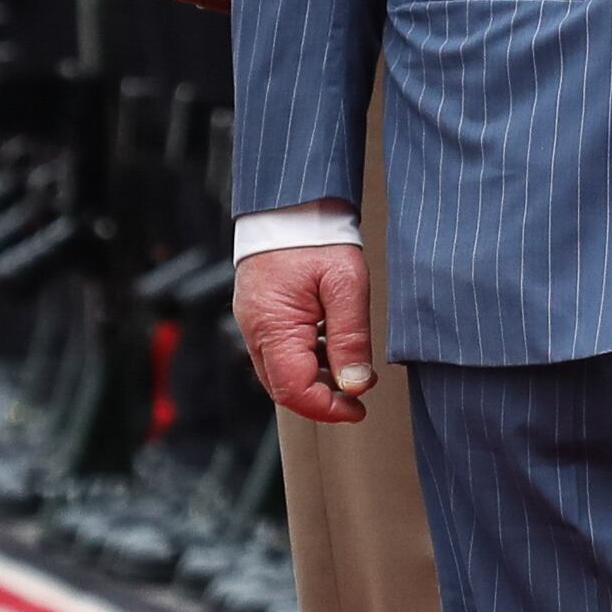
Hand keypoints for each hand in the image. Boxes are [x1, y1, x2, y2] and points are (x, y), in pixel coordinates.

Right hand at [236, 242, 375, 422]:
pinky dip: (306, 359)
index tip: (358, 408)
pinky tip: (331, 345)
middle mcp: (255, 330)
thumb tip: (356, 385)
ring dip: (316, 378)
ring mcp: (253, 322)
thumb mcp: (346, 285)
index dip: (328, 409)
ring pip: (282, 372)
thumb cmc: (316, 235)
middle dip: (323, 398)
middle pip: (284, 388)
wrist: (291, 202)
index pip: (295, 392)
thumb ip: (351, 339)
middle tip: (358, 391)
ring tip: (350, 364)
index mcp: (273, 326)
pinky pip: (279, 351)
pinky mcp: (258, 314)